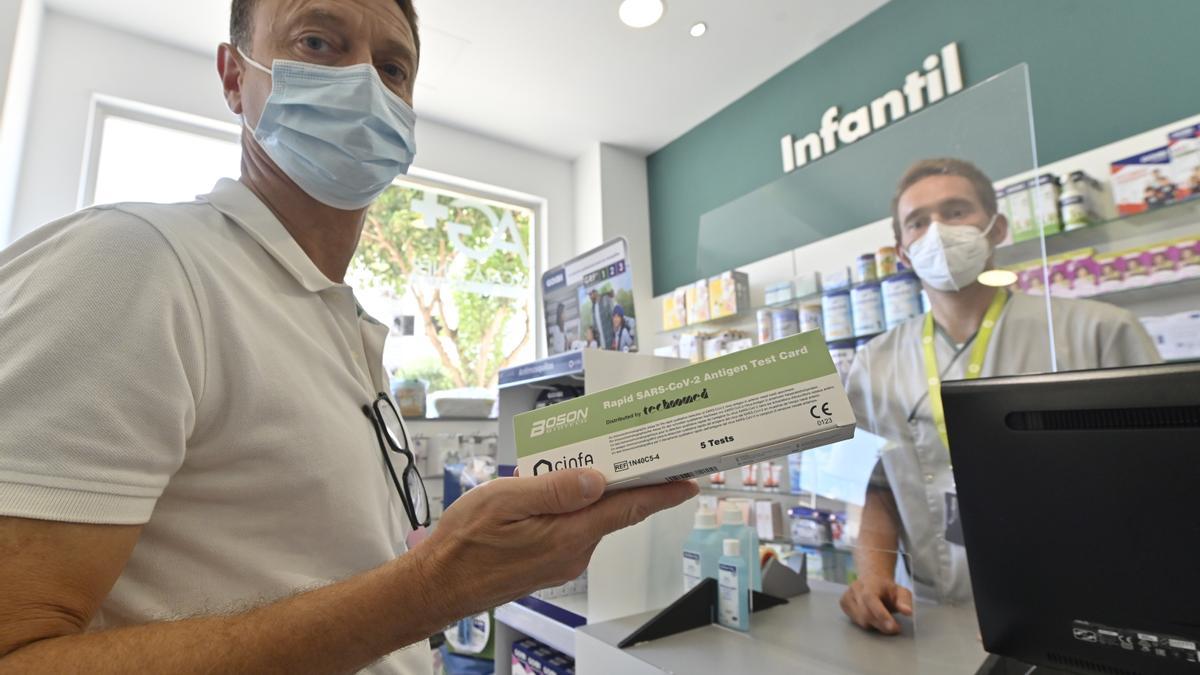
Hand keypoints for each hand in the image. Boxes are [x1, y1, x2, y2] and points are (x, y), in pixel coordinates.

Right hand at [413, 468, 697, 619]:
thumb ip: (553, 489)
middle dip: (624, 478)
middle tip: (632, 446)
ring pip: (590, 517)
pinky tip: (552, 491)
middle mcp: (573, 552)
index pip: (628, 508)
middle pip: (613, 508)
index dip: (662, 493)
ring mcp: (563, 561)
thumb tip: (596, 478)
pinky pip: (573, 528)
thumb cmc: (463, 544)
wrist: (436, 586)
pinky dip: (573, 508)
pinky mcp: (551, 563)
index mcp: (568, 535)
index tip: (690, 481)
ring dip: (590, 492)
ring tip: (577, 459)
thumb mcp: (503, 500)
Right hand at [839, 575, 912, 634]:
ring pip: (860, 620)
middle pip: (865, 613)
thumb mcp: (901, 592)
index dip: (881, 614)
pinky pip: (855, 621)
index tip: (894, 627)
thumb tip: (907, 612)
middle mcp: (855, 588)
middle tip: (895, 628)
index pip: (870, 599)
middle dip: (882, 625)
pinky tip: (871, 616)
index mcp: (869, 583)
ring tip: (883, 618)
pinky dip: (867, 623)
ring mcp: (847, 596)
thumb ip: (905, 601)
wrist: (872, 579)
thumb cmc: (887, 589)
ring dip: (875, 625)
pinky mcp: (843, 604)